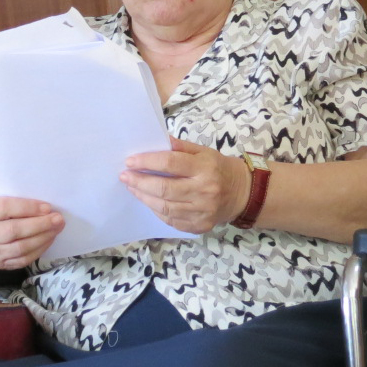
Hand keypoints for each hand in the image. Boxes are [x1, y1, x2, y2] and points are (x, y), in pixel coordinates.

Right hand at [0, 189, 63, 269]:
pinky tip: (48, 240)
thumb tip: (39, 190)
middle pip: (14, 230)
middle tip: (58, 219)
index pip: (5, 208)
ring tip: (57, 229)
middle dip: (40, 224)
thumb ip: (9, 191)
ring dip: (43, 238)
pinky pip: (22, 260)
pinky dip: (39, 250)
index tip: (47, 207)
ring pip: (20, 248)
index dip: (28, 207)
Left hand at [120, 138, 251, 232]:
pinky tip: (148, 201)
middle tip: (124, 176)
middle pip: (165, 188)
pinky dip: (156, 210)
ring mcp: (202, 211)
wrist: (242, 193)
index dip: (147, 162)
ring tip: (132, 188)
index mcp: (205, 168)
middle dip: (140, 182)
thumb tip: (156, 140)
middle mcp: (204, 191)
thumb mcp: (203, 151)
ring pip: (165, 207)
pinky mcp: (199, 226)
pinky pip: (171, 220)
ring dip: (144, 197)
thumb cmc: (218, 168)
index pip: (170, 163)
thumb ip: (180, 147)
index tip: (130, 161)